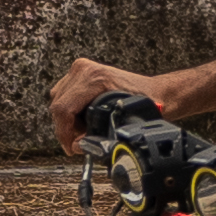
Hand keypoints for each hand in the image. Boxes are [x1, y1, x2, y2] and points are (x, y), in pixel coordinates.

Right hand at [50, 59, 170, 149]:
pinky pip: (64, 94)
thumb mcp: (122, 122)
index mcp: (95, 78)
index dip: (63, 132)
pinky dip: (71, 110)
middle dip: (66, 127)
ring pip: (58, 99)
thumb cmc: (147, 103)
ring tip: (85, 128)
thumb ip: (98, 136)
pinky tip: (85, 118)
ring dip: (68, 119)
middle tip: (79, 141)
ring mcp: (81, 69)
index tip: (69, 146)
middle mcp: (85, 70)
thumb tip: (78, 146)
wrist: (156, 92)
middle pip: (58, 104)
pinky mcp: (81, 73)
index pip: (63, 108)